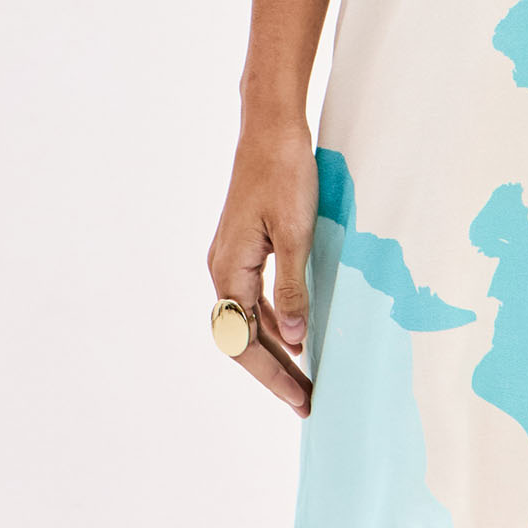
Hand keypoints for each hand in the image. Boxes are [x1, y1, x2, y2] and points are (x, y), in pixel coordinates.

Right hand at [207, 118, 318, 413]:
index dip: (272, 374)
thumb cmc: (284, 173)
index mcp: (228, 269)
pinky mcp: (244, 244)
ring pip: (248, 317)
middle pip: (242, 335)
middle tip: (306, 400)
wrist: (271, 126)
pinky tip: (296, 331)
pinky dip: (274, 319)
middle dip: (273, 370)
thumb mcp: (296, 234)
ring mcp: (231, 256)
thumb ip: (293, 289)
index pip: (245, 340)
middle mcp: (222, 267)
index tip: (299, 398)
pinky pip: (254, 295)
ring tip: (303, 376)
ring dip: (274, 347)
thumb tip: (295, 340)